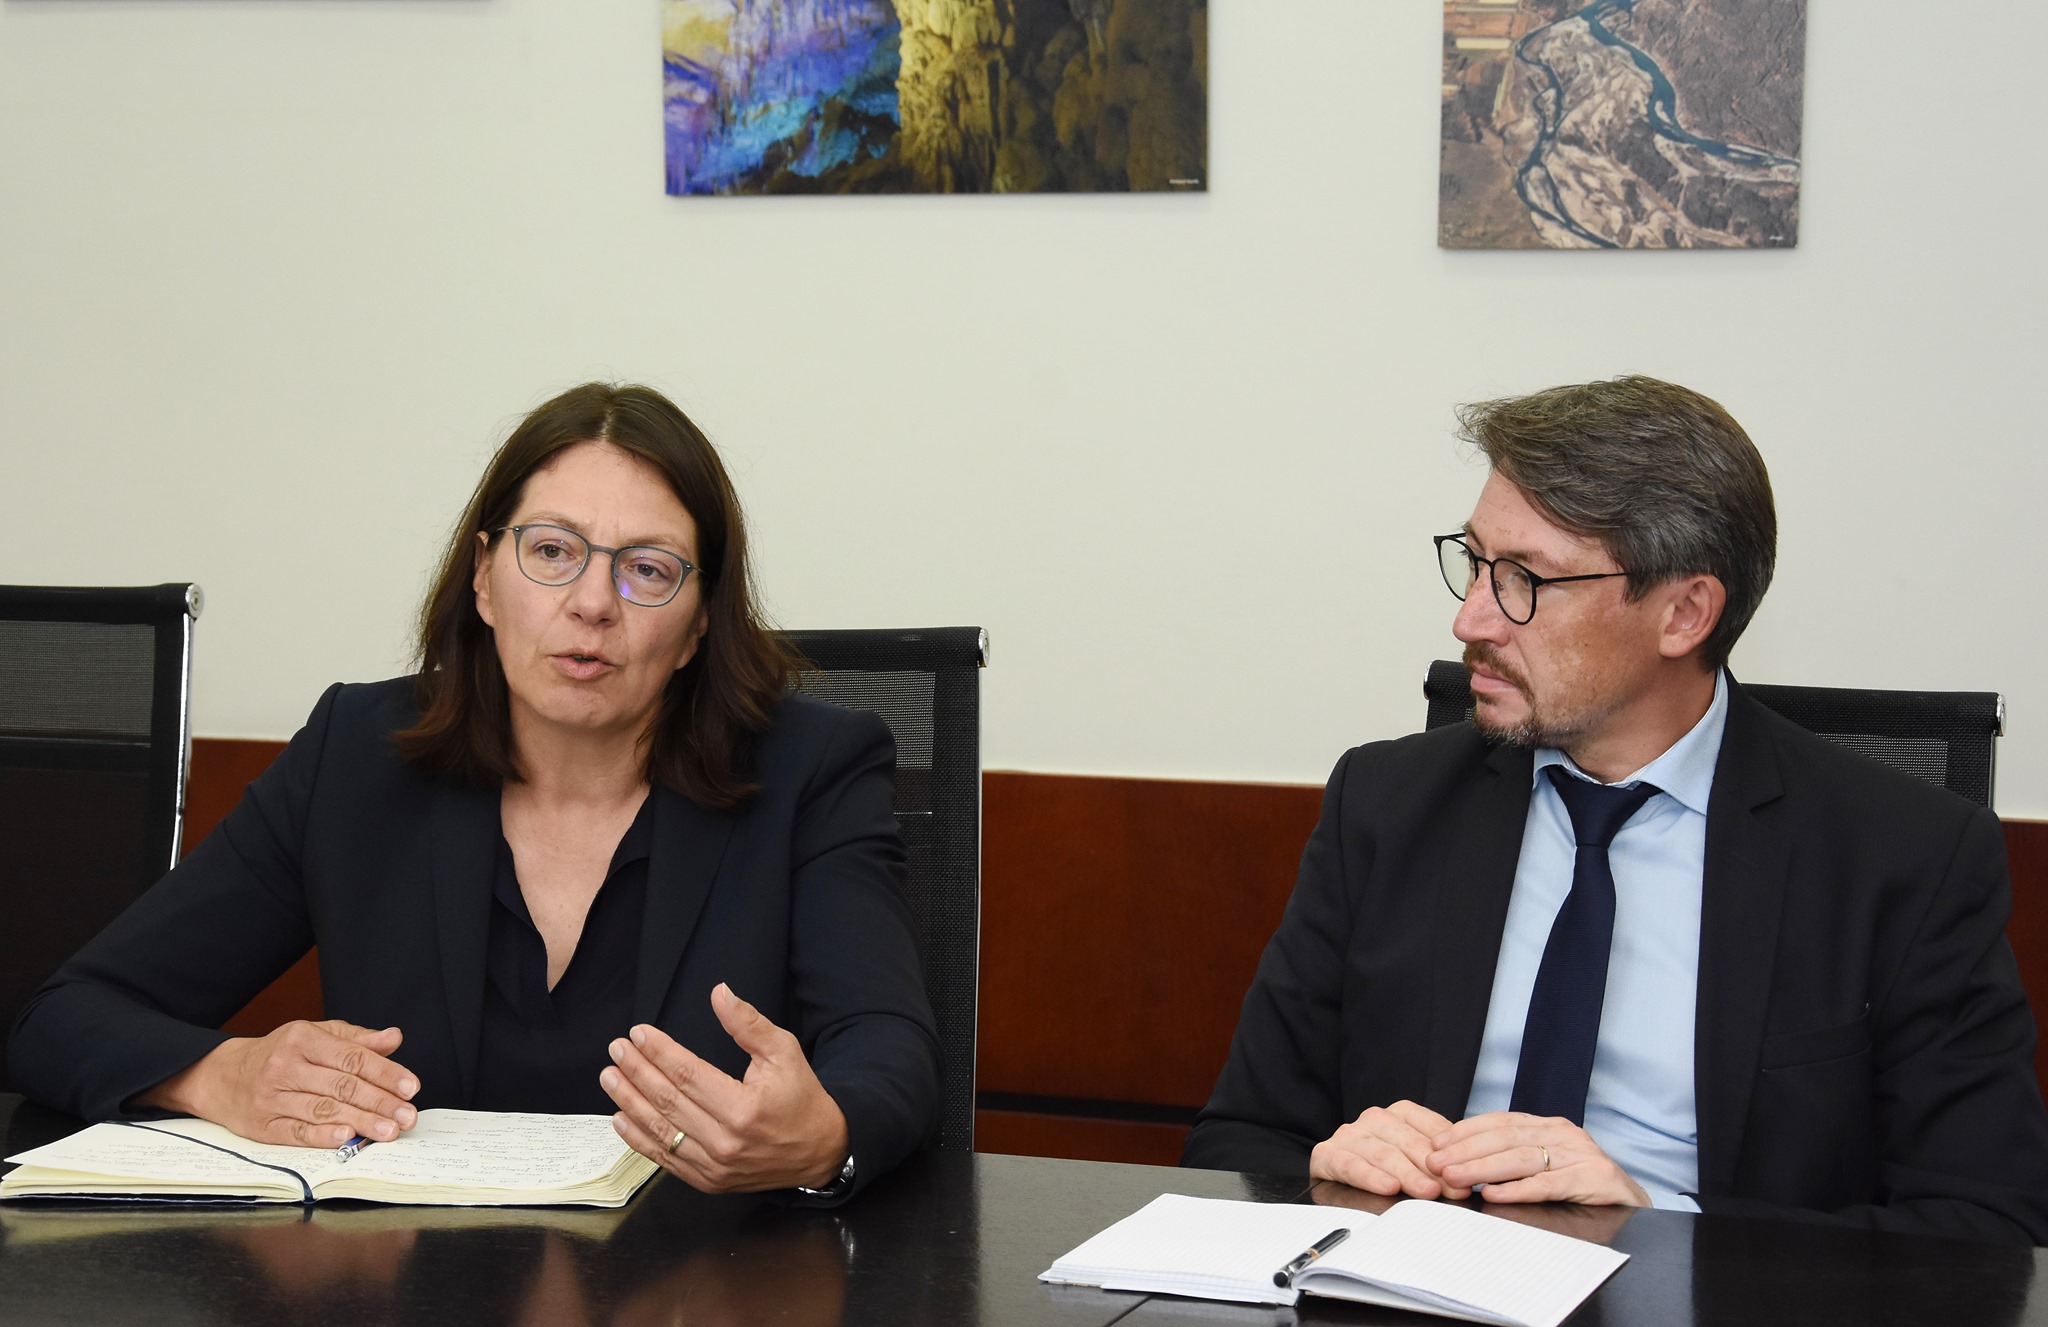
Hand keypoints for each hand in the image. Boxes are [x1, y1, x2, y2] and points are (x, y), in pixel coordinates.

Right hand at [136, 1021, 419, 1148]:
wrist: (220, 1076)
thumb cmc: (279, 1054)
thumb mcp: (315, 1035)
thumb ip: (356, 1039)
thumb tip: (394, 1037)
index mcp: (303, 1038)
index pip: (352, 1057)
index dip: (385, 1073)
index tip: (411, 1087)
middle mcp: (286, 1066)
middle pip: (341, 1086)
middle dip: (379, 1102)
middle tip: (408, 1116)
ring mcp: (271, 1097)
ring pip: (323, 1110)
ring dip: (360, 1122)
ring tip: (389, 1131)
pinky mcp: (262, 1126)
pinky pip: (296, 1132)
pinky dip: (322, 1136)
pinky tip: (346, 1138)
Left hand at [600, 983, 849, 1193]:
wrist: (820, 1152)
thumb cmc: (801, 1098)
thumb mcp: (784, 1052)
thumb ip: (748, 1023)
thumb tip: (719, 993)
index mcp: (744, 1108)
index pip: (688, 1074)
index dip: (659, 1052)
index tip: (639, 1033)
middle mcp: (725, 1141)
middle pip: (668, 1101)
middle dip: (637, 1072)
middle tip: (617, 1049)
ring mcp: (714, 1166)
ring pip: (660, 1130)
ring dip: (629, 1102)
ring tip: (609, 1077)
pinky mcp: (708, 1182)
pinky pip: (665, 1159)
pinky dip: (638, 1139)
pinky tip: (620, 1118)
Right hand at [1310, 1100, 1472, 1199]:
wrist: (1337, 1172)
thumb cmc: (1386, 1168)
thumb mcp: (1415, 1159)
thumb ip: (1438, 1161)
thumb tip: (1471, 1173)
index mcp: (1399, 1114)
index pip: (1430, 1129)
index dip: (1450, 1152)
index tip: (1467, 1173)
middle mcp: (1374, 1119)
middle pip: (1409, 1143)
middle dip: (1433, 1168)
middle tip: (1454, 1189)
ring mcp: (1349, 1135)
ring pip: (1383, 1154)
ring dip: (1408, 1174)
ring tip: (1428, 1191)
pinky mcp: (1327, 1154)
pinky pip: (1350, 1165)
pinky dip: (1370, 1177)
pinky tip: (1388, 1187)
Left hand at [1428, 1111, 1650, 1206]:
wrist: (1633, 1204)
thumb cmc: (1583, 1186)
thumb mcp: (1548, 1163)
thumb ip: (1514, 1158)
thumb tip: (1462, 1162)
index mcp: (1549, 1126)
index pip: (1500, 1122)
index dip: (1465, 1132)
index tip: (1436, 1143)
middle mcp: (1564, 1134)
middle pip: (1505, 1138)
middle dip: (1465, 1151)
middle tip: (1435, 1164)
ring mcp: (1580, 1155)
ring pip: (1521, 1159)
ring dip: (1482, 1169)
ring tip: (1454, 1178)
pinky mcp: (1593, 1179)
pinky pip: (1548, 1184)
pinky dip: (1518, 1190)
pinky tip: (1494, 1195)